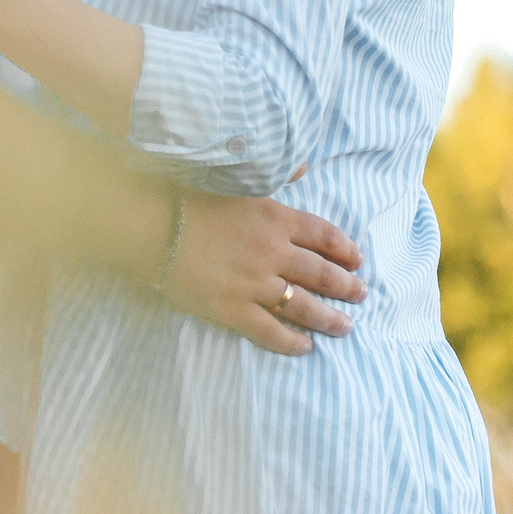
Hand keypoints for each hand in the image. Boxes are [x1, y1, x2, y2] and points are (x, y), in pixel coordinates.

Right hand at [160, 190, 365, 356]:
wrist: (151, 226)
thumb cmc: (188, 197)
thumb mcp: (236, 178)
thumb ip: (275, 175)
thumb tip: (303, 167)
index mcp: (275, 218)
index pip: (322, 235)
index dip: (344, 248)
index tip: (357, 259)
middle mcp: (272, 252)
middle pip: (320, 273)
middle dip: (345, 286)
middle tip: (361, 294)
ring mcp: (254, 284)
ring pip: (303, 305)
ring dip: (328, 317)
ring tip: (345, 327)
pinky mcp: (232, 309)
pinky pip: (270, 331)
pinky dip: (291, 341)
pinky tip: (305, 346)